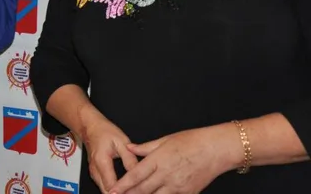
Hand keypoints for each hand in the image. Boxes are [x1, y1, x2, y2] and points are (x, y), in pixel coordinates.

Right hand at [83, 116, 138, 193]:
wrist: (90, 126)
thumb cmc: (105, 131)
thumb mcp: (121, 141)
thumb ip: (130, 159)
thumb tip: (139, 174)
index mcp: (102, 162)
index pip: (112, 186)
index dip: (124, 192)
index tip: (134, 193)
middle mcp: (95, 170)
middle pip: (107, 192)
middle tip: (134, 192)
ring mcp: (93, 173)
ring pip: (104, 191)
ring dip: (116, 193)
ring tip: (131, 191)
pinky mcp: (95, 174)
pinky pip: (104, 187)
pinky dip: (112, 190)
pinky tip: (124, 190)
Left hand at [109, 125, 236, 193]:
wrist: (216, 150)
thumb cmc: (192, 141)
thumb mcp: (165, 140)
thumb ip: (145, 147)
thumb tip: (129, 148)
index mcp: (159, 159)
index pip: (136, 175)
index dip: (123, 185)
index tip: (112, 190)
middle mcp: (166, 175)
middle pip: (143, 190)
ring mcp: (178, 186)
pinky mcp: (187, 193)